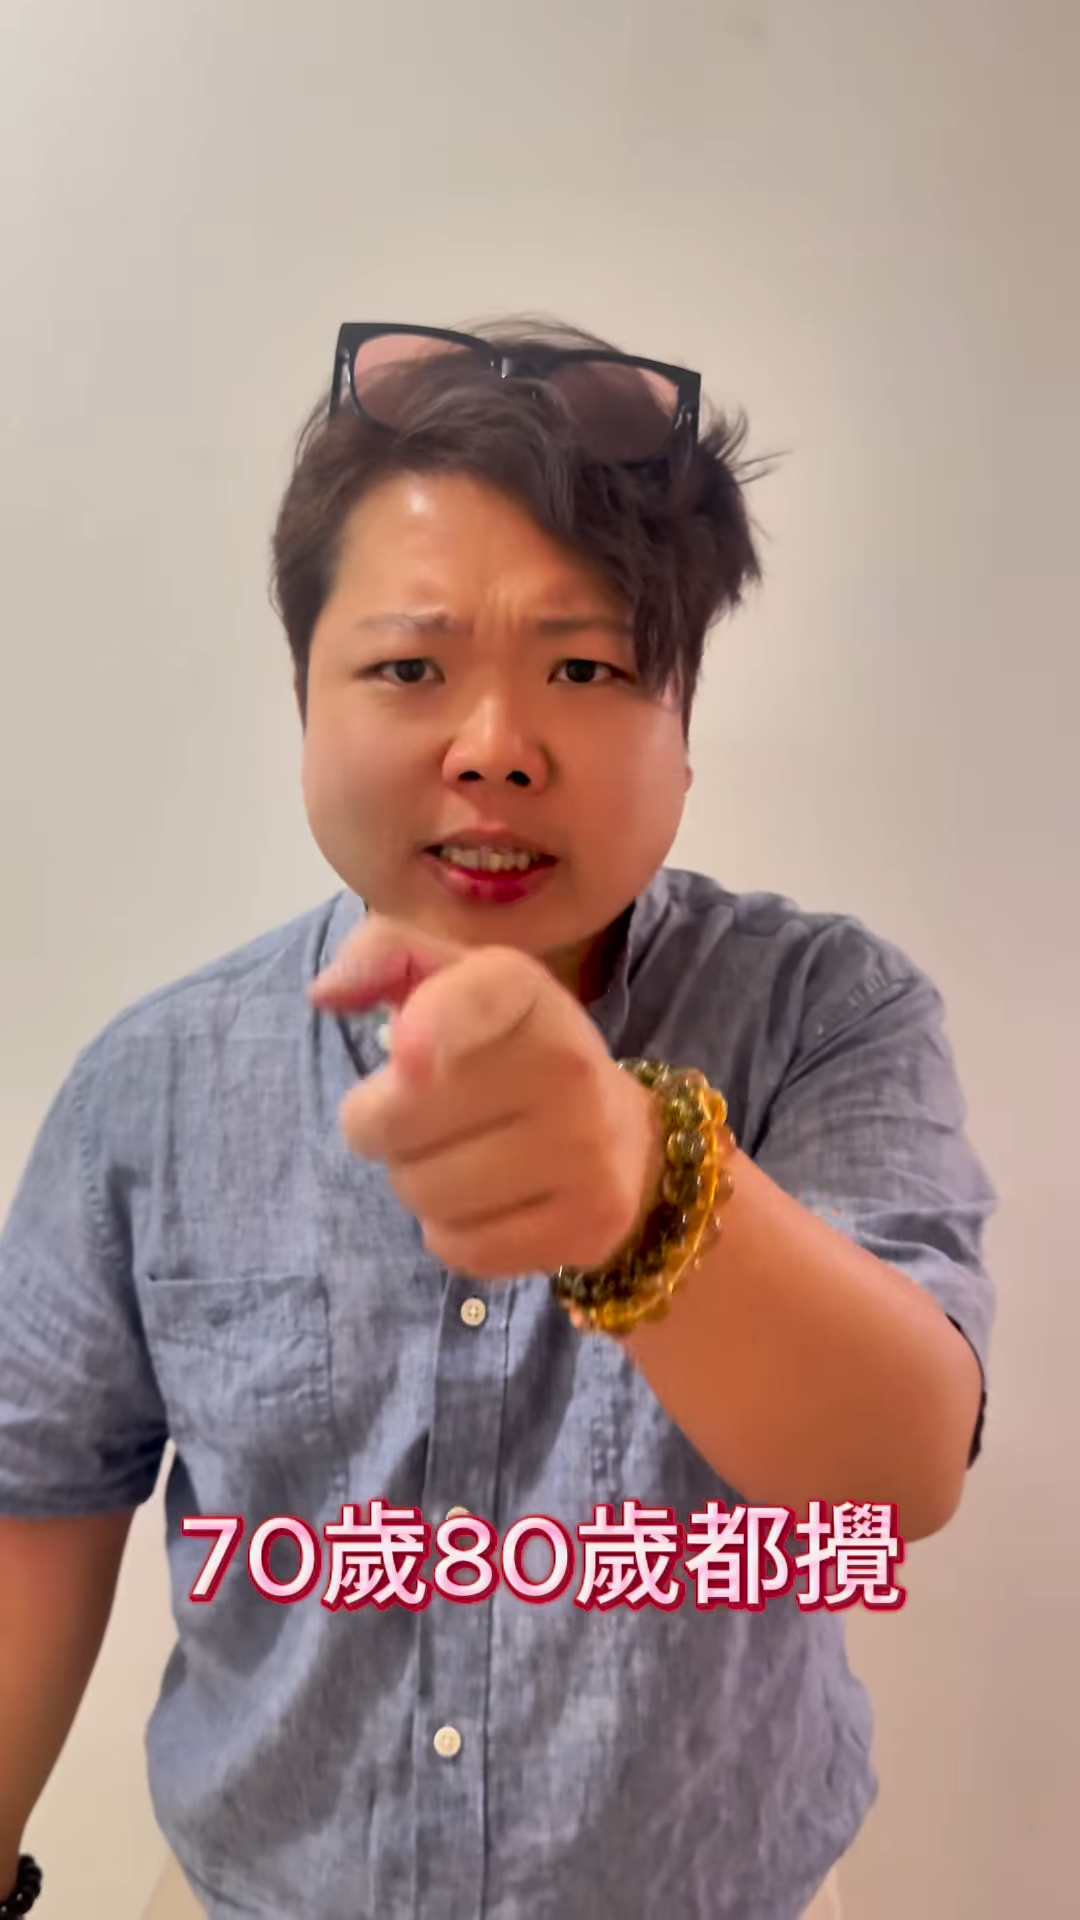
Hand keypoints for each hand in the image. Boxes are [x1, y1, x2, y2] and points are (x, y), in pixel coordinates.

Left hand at [309, 916, 662, 1281]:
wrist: (625, 1137)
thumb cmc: (510, 1054)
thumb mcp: (459, 985)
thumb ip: (388, 960)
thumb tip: (326, 992)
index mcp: (527, 992)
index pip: (484, 995)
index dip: (436, 1025)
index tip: (405, 1057)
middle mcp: (568, 1065)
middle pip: (401, 1121)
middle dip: (382, 1127)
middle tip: (419, 1120)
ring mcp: (587, 1150)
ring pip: (426, 1192)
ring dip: (415, 1183)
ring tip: (455, 1159)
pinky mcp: (589, 1224)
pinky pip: (464, 1249)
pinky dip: (450, 1234)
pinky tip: (483, 1204)